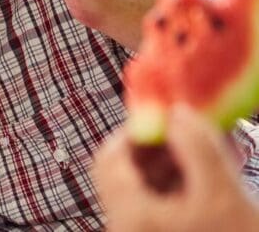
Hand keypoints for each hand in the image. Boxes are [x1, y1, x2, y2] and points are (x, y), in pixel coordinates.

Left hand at [92, 105, 258, 231]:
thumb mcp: (223, 195)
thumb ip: (196, 147)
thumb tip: (176, 113)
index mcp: (129, 217)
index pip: (110, 158)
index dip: (135, 130)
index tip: (168, 116)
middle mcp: (125, 231)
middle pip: (127, 175)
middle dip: (161, 148)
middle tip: (194, 131)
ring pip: (146, 192)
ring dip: (176, 168)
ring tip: (213, 153)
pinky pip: (160, 210)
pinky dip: (182, 191)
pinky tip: (213, 182)